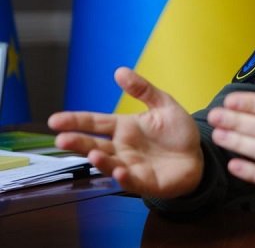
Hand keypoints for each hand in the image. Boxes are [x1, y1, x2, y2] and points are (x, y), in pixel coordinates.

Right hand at [48, 67, 203, 198]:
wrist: (198, 157)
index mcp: (124, 128)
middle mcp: (122, 148)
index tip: (55, 120)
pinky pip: (132, 181)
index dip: (76, 121)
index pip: (95, 123)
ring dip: (100, 160)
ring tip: (92, 154)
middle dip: (78, 143)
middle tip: (61, 140)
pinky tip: (120, 171)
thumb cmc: (178, 132)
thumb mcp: (164, 105)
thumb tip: (120, 71)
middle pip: (95, 144)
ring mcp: (131, 166)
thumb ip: (143, 90)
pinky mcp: (146, 183)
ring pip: (109, 164)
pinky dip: (124, 177)